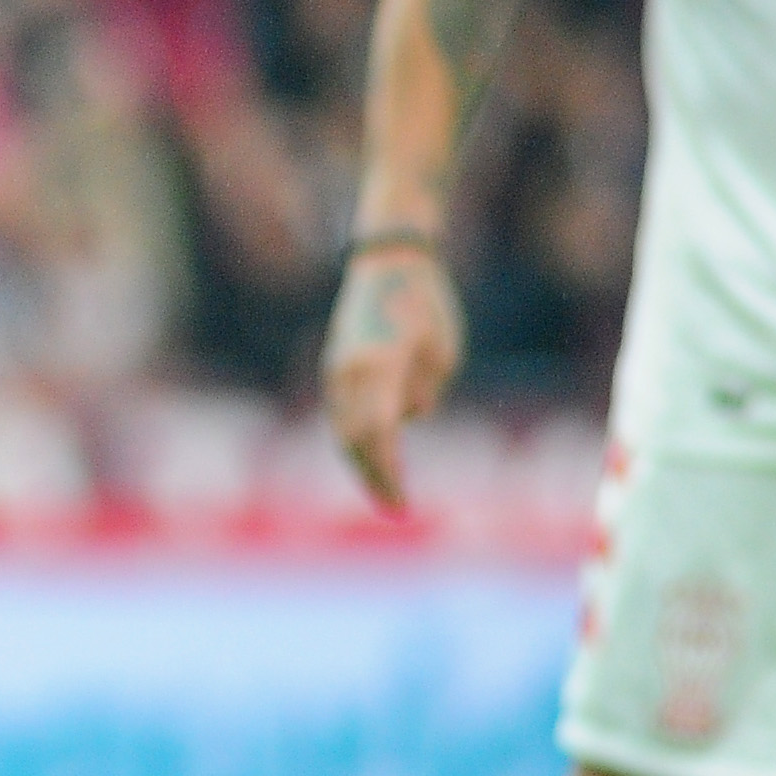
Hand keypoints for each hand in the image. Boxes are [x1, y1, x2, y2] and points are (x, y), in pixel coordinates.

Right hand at [323, 242, 465, 512]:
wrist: (387, 264)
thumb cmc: (425, 306)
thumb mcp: (441, 354)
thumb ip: (421, 394)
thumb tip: (405, 418)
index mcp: (378, 366)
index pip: (379, 435)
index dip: (390, 475)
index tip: (405, 504)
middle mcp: (347, 372)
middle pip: (355, 441)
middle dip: (374, 479)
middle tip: (396, 511)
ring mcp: (335, 371)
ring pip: (343, 430)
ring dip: (362, 464)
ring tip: (383, 492)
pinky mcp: (333, 368)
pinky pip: (341, 415)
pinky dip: (355, 441)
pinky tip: (372, 459)